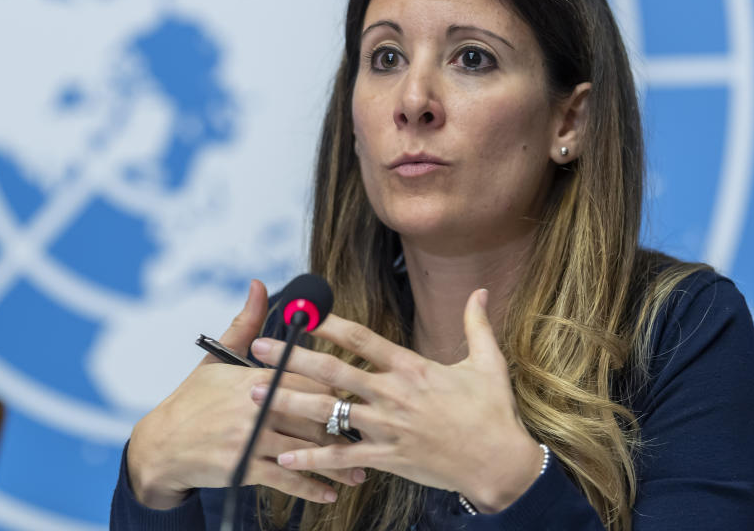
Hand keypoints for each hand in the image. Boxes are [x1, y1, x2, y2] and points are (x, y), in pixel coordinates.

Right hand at [126, 280, 364, 509]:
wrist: (161, 444)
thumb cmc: (194, 399)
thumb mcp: (218, 358)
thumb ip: (246, 323)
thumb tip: (259, 285)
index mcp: (254, 376)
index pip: (307, 377)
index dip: (334, 387)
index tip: (358, 395)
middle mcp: (256, 406)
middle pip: (313, 414)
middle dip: (345, 427)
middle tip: (372, 435)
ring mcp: (251, 439)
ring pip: (306, 450)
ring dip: (338, 463)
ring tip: (361, 471)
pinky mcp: (244, 468)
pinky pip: (286, 478)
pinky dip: (311, 487)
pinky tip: (330, 492)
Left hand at [249, 289, 543, 512]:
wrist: (500, 464)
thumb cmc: (493, 413)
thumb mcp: (488, 363)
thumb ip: (477, 324)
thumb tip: (481, 290)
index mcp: (412, 367)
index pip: (362, 339)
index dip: (328, 323)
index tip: (302, 311)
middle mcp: (393, 394)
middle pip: (333, 370)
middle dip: (291, 358)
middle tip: (258, 348)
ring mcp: (387, 427)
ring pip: (329, 412)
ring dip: (288, 402)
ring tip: (253, 395)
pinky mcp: (387, 458)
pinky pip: (342, 456)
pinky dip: (311, 457)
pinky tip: (283, 457)